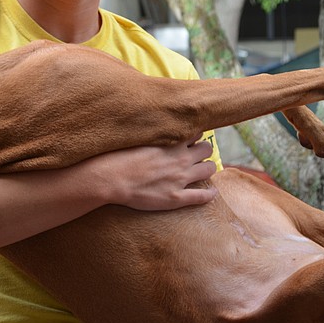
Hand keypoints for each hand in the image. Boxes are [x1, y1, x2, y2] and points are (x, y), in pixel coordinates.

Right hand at [95, 135, 216, 210]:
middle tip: (195, 154)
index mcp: (171, 143)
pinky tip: (212, 193)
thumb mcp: (138, 136)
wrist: (111, 179)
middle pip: (207, 149)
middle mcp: (180, 159)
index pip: (196, 132)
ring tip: (201, 170)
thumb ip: (153, 131)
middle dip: (203, 150)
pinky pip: (202, 196)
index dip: (194, 136)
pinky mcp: (177, 197)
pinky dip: (210, 194)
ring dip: (207, 168)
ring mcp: (181, 179)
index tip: (189, 139)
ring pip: (209, 169)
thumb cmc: (119, 156)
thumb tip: (157, 124)